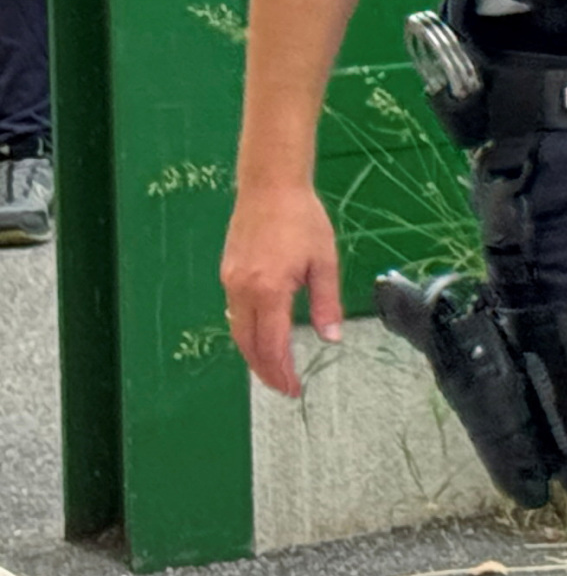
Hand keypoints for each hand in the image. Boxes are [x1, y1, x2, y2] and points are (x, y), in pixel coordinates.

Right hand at [222, 182, 344, 398]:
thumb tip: (330, 338)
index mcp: (269, 290)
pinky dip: (247, 333)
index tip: (294, 389)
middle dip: (265, 371)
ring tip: (275, 369)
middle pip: (249, 345)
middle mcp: (243, 290)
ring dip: (254, 354)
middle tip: (284, 387)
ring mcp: (231, 282)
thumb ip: (326, 303)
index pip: (272, 345)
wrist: (270, 187)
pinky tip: (262, 338)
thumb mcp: (325, 262)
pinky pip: (235, 313)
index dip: (282, 372)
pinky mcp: (228, 274)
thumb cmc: (303, 220)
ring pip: (238, 331)